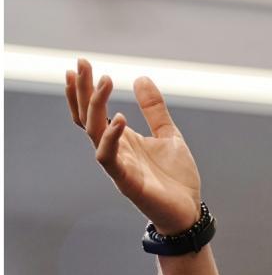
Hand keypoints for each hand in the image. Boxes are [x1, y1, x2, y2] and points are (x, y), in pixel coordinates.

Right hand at [65, 58, 201, 234]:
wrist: (188, 211)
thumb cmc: (175, 177)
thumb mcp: (168, 134)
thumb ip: (154, 109)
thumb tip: (141, 78)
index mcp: (123, 139)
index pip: (94, 112)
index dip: (85, 90)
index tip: (81, 64)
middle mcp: (115, 150)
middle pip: (88, 117)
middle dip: (83, 91)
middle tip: (82, 63)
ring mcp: (118, 166)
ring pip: (94, 133)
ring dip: (96, 107)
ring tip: (105, 80)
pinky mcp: (127, 181)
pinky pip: (109, 158)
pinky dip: (111, 138)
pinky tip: (119, 119)